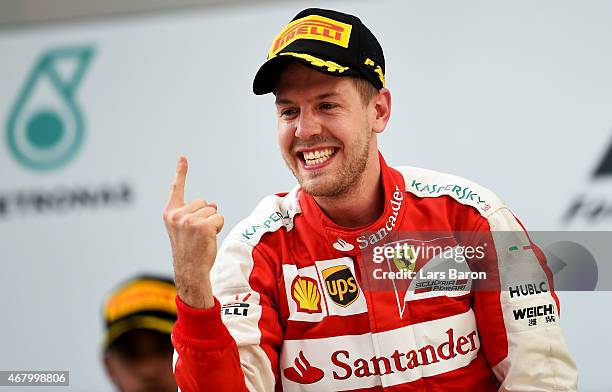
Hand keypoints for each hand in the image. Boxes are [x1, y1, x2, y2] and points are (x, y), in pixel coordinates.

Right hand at [163, 156, 223, 308]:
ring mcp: (189, 220)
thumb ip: (195, 213)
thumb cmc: (190, 251)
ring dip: (213, 223)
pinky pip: (219, 218)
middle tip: (198, 235)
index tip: (183, 157)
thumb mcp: (186, 229)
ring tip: (202, 239)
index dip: (181, 172)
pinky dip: (218, 228)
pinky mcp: (202, 226)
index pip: (176, 189)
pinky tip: (208, 240)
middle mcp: (177, 215)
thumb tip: (213, 203)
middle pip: (204, 202)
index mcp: (170, 214)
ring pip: (213, 211)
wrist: (190, 272)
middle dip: (206, 216)